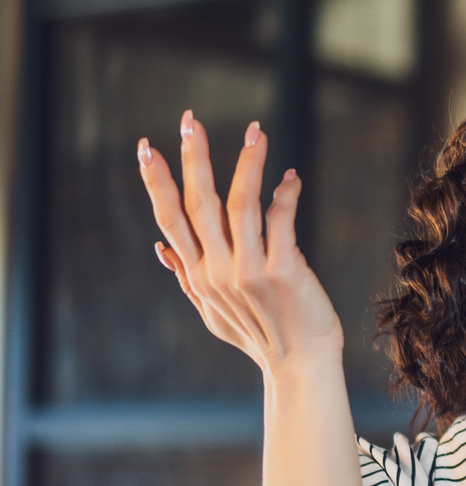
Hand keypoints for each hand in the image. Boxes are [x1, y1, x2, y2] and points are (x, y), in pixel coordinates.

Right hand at [138, 111, 342, 373]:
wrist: (300, 365)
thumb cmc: (260, 336)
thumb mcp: (213, 313)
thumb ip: (187, 279)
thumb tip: (159, 249)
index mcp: (198, 274)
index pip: (169, 219)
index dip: (156, 181)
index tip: (145, 147)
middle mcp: (218, 270)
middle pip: (198, 204)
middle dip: (192, 159)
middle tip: (189, 120)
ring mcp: (249, 271)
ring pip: (241, 205)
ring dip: (247, 164)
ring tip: (255, 131)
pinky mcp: (283, 272)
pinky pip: (282, 222)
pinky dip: (285, 195)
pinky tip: (290, 177)